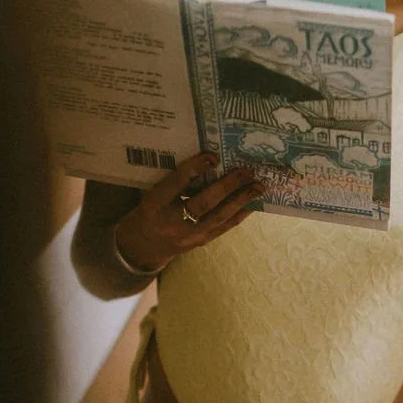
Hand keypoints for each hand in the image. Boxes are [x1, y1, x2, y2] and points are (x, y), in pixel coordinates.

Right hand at [114, 151, 264, 270]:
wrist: (143, 245)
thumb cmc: (149, 210)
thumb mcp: (151, 193)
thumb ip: (173, 180)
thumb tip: (207, 159)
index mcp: (154, 204)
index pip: (176, 183)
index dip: (195, 168)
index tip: (213, 156)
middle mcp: (172, 221)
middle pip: (203, 202)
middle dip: (227, 185)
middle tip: (246, 171)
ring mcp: (188, 235)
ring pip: (219, 216)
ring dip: (241, 200)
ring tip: (258, 186)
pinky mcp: (201, 242)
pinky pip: (224, 227)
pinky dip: (240, 214)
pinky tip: (253, 203)